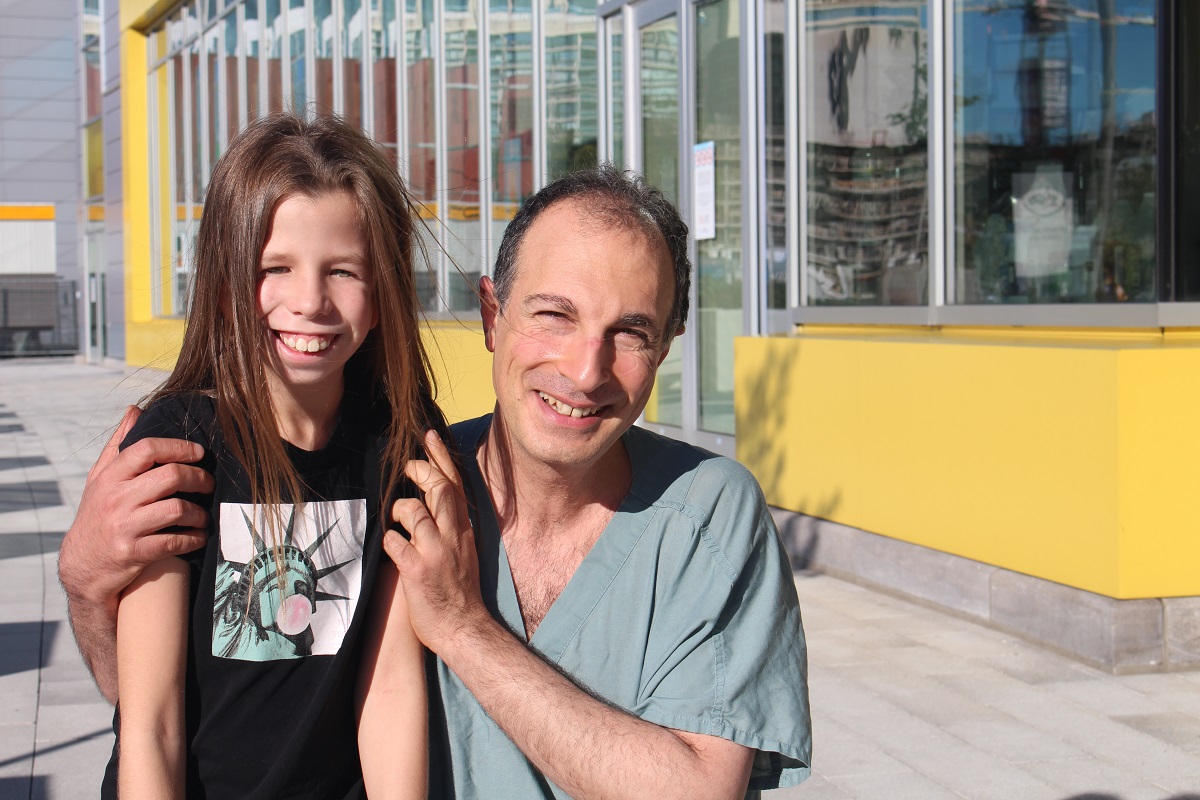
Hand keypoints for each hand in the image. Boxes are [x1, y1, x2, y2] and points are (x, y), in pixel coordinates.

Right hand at [59, 405, 213, 614]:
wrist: (82, 567)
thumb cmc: (97, 516)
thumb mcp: (99, 480)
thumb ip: (118, 445)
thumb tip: (135, 410)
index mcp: (110, 477)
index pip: (147, 448)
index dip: (179, 447)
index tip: (199, 453)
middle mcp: (116, 499)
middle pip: (170, 476)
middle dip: (199, 478)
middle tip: (209, 484)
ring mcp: (125, 527)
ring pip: (177, 509)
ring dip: (200, 513)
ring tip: (204, 515)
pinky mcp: (134, 553)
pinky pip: (175, 541)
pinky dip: (194, 538)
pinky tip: (199, 536)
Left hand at [383, 430, 488, 651]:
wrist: (463, 627)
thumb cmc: (458, 591)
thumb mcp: (463, 550)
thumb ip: (449, 525)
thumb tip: (430, 503)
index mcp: (463, 529)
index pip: (455, 484)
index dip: (442, 457)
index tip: (430, 436)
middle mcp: (453, 536)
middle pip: (439, 489)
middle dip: (421, 470)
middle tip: (407, 466)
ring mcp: (436, 552)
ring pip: (416, 512)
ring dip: (401, 508)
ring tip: (396, 517)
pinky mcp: (418, 571)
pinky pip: (396, 543)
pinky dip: (390, 539)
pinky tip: (391, 545)